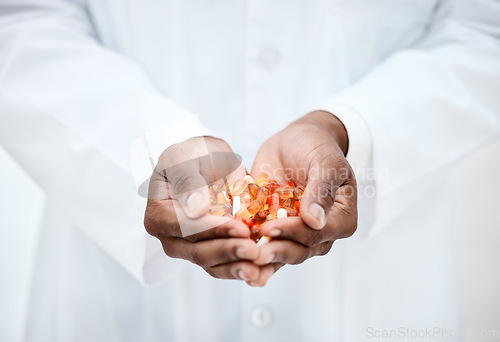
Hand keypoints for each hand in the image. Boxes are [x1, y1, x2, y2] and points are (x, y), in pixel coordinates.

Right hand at [144, 136, 263, 280]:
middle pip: (198, 252)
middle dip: (227, 252)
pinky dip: (244, 267)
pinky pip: (227, 265)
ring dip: (236, 267)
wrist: (208, 162)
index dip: (212, 230)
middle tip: (254, 251)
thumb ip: (187, 180)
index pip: (184, 227)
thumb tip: (196, 208)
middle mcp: (172, 238)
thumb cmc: (191, 155)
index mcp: (159, 215)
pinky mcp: (213, 251)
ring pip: (213, 265)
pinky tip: (263, 269)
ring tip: (259, 264)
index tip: (238, 228)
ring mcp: (192, 248)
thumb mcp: (183, 157)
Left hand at [248, 111, 357, 285]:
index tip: (270, 228)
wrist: (294, 141)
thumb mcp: (325, 161)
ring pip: (280, 253)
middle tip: (252, 252)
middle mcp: (321, 233)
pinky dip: (250, 252)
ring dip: (262, 261)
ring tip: (242, 264)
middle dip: (275, 252)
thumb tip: (316, 221)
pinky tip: (235, 261)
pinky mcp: (275, 230)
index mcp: (341, 219)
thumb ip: (321, 189)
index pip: (318, 233)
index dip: (294, 233)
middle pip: (299, 250)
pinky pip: (264, 245)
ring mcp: (296, 234)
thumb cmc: (316, 147)